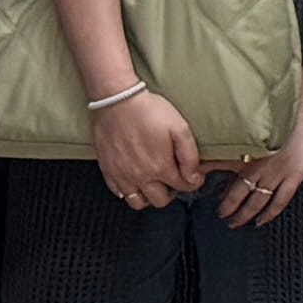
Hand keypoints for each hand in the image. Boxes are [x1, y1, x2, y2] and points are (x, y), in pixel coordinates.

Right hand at [95, 85, 207, 210]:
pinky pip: (118, 193)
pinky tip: (134, 178)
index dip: (192, 182)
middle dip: (170, 193)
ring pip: (137, 202)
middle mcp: (141, 177)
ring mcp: (122, 176)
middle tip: (172, 178)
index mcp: (160, 167)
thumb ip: (189, 156)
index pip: (183, 187)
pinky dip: (128, 191)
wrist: (117, 100)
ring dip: (148, 196)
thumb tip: (194, 178)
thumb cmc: (149, 110)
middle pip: (160, 201)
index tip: (193, 175)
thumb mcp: (179, 127)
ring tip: (153, 182)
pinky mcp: (108, 170)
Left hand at [215, 96, 302, 226]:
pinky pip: (279, 201)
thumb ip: (241, 133)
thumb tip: (224, 134)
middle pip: (237, 192)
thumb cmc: (286, 115)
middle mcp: (259, 165)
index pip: (223, 169)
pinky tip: (262, 220)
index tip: (201, 186)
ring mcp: (276, 174)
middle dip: (227, 206)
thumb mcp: (255, 124)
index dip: (210, 178)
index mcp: (248, 150)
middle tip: (220, 215)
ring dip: (244, 214)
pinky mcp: (292, 178)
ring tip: (236, 222)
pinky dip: (270, 214)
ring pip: (256, 201)